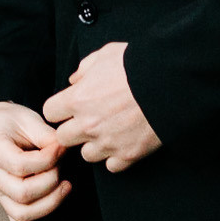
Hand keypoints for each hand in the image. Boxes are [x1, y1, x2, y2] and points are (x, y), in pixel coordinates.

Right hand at [0, 101, 71, 220]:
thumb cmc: (9, 122)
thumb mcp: (27, 118)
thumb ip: (45, 135)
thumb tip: (63, 151)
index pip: (20, 165)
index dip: (47, 160)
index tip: (61, 148)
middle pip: (22, 193)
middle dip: (51, 182)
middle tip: (62, 165)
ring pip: (22, 213)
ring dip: (50, 203)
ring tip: (66, 186)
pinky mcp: (7, 202)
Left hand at [43, 42, 161, 172]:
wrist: (169, 83)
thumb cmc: (136, 66)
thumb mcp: (105, 55)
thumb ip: (84, 68)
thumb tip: (74, 80)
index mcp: (77, 99)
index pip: (50, 113)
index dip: (60, 109)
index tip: (70, 106)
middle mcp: (88, 125)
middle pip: (63, 138)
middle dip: (73, 129)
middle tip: (88, 120)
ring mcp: (107, 143)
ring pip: (87, 155)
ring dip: (94, 145)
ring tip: (108, 132)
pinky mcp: (128, 155)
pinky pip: (112, 166)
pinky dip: (116, 157)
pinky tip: (122, 143)